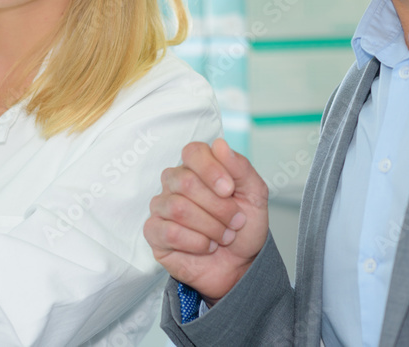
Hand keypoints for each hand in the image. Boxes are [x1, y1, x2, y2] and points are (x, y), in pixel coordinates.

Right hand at [143, 138, 268, 304]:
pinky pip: (169, 232)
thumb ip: (240, 167)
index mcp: (197, 168)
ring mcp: (161, 207)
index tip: (229, 190)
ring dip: (210, 227)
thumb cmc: (243, 227)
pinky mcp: (154, 232)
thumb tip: (220, 144)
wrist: (239, 265)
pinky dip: (196, 242)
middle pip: (185, 182)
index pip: (192, 152)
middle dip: (218, 207)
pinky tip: (206, 246)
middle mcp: (174, 182)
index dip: (211, 170)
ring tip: (223, 236)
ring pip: (178, 208)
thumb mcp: (254, 195)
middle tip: (235, 221)